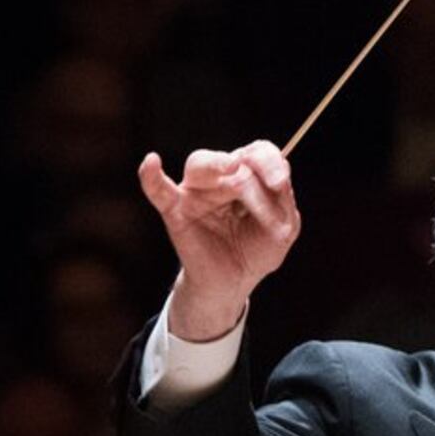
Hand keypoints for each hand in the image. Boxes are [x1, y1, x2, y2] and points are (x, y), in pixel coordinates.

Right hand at [137, 141, 299, 343]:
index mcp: (248, 176)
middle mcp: (219, 178)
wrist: (233, 283)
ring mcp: (195, 193)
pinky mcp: (176, 212)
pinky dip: (151, 177)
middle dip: (252, 173)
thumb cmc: (257, 251)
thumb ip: (282, 200)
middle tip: (269, 189)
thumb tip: (277, 179)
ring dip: (219, 169)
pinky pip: (159, 191)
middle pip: (230, 157)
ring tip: (236, 183)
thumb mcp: (283, 227)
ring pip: (200, 165)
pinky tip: (151, 162)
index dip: (270, 162)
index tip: (280, 183)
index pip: (257, 153)